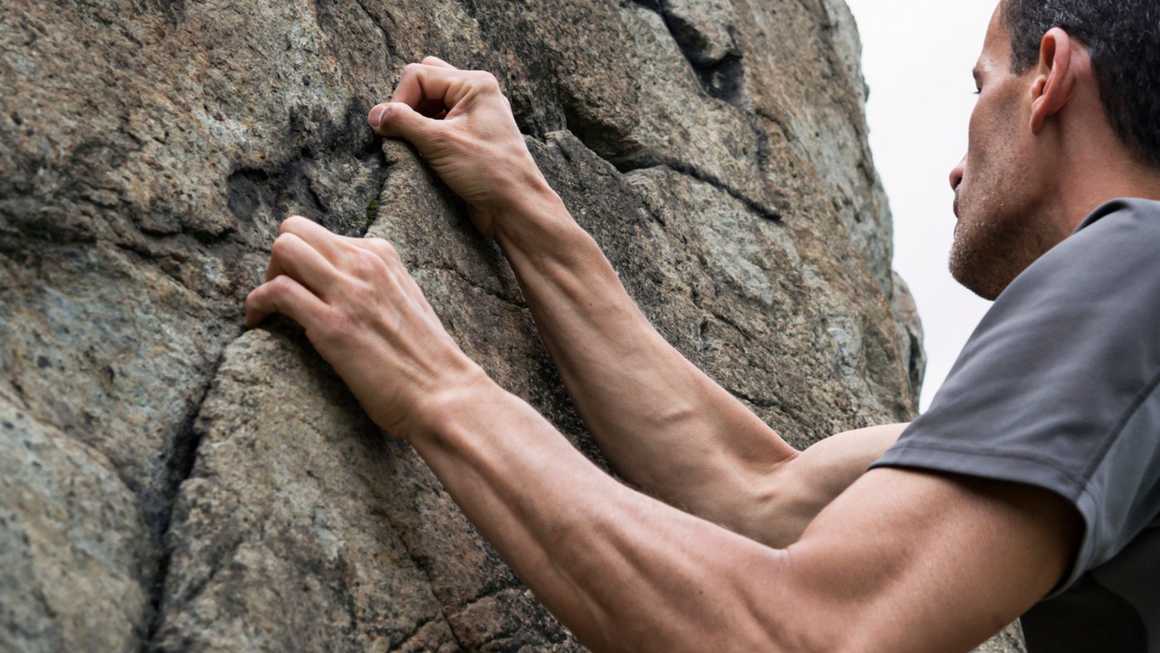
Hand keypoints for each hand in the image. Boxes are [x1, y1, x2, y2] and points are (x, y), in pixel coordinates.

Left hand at [244, 215, 486, 437]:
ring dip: (265, 277)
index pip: (322, 233)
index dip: (303, 260)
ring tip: (268, 308)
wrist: (442, 393)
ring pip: (283, 249)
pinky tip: (258, 322)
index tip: (301, 287)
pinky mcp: (332, 326)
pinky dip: (257, 304)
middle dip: (278, 259)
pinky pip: (277, 292)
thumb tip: (340, 279)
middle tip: (280, 293)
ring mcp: (349, 293)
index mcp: (383, 255)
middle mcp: (365, 264)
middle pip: (295, 230)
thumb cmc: (425, 358)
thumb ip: (376, 280)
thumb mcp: (405, 299)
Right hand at [368, 56, 551, 237]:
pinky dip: (424, 132)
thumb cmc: (488, 172)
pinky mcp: (468, 136)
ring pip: (430, 102)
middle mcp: (475, 94)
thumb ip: (404, 122)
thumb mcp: (440, 143)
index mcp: (474, 84)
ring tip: (411, 143)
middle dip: (407, 104)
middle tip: (403, 131)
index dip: (399, 100)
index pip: (419, 75)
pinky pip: (438, 122)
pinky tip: (421, 152)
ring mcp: (473, 114)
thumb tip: (375, 115)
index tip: (389, 129)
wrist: (515, 207)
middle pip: (425, 82)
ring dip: (414, 119)